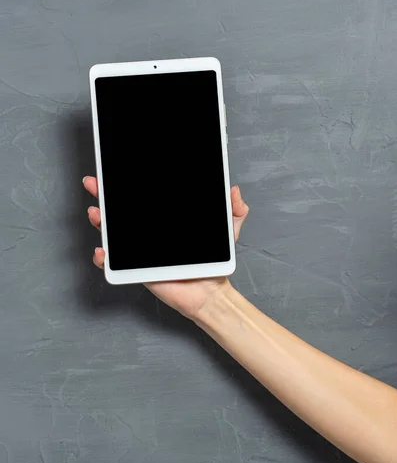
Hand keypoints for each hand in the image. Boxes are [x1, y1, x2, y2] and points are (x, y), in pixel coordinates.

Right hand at [83, 177, 248, 319]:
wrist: (210, 293)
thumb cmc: (214, 263)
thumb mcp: (228, 231)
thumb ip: (234, 209)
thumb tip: (234, 190)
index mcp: (164, 221)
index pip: (142, 199)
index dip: (129, 185)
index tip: (117, 170)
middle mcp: (148, 233)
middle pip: (120, 211)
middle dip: (104, 194)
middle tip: (95, 184)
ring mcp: (139, 251)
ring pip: (112, 233)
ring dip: (100, 221)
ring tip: (96, 214)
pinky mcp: (136, 269)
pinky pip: (114, 265)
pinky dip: (104, 258)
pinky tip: (103, 252)